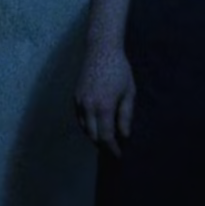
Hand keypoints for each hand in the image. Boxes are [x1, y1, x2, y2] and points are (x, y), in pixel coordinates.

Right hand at [74, 43, 135, 157]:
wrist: (101, 50)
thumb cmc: (119, 70)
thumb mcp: (128, 93)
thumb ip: (125, 116)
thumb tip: (124, 135)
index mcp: (104, 106)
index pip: (106, 136)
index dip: (112, 148)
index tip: (119, 155)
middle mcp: (88, 106)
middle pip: (93, 136)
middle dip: (104, 145)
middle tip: (114, 148)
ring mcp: (80, 101)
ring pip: (84, 128)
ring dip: (95, 136)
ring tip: (107, 138)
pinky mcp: (75, 97)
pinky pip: (79, 118)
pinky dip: (87, 126)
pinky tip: (97, 125)